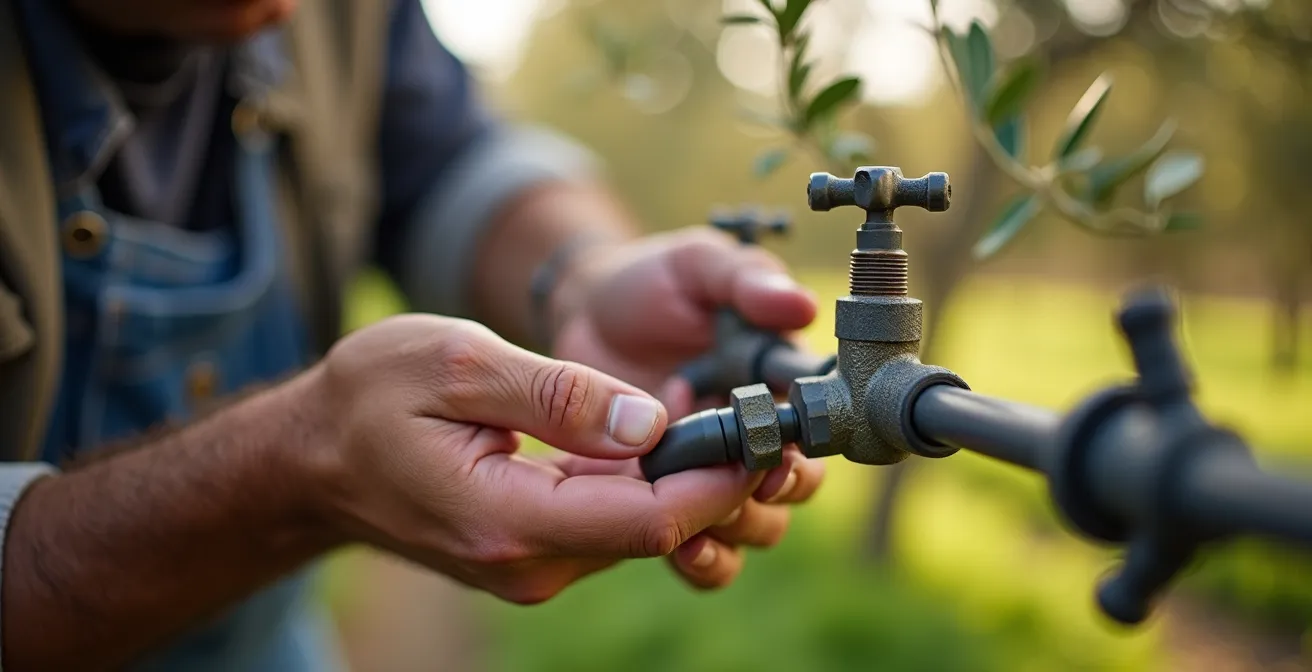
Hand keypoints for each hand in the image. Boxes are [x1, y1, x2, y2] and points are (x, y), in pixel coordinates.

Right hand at [306, 314, 769, 602]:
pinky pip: (614, 522)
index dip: (720, 478)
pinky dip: (650, 482)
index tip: (765, 429)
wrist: (314, 458)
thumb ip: (555, 396)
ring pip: (643, 529)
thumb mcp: (457, 364)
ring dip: (691, 478)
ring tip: (733, 418)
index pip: (649, 520)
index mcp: (508, 521)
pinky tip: (669, 434)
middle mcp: (529, 563)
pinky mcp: (537, 551)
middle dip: (721, 476)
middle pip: (658, 531)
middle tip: (771, 417)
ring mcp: (533, 566)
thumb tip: (647, 422)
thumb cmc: (370, 399)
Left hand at [548, 227, 825, 587]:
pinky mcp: (672, 499)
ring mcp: (715, 472)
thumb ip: (745, 278)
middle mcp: (757, 433)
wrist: (584, 310)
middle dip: (773, 495)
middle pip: (794, 488)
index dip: (808, 446)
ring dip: (735, 527)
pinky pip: (705, 552)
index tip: (780, 450)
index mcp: (777, 380)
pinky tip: (677, 546)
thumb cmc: (651, 283)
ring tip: (695, 511)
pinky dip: (701, 559)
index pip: (817, 424)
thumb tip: (800, 306)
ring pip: (755, 527)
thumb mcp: (698, 264)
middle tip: (735, 484)